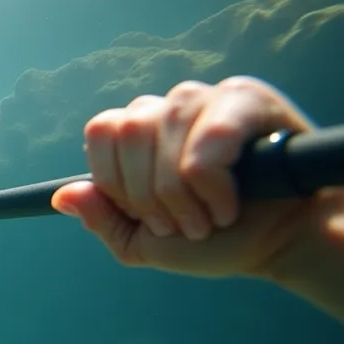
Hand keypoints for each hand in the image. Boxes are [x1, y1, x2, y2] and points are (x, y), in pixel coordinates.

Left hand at [51, 76, 322, 278]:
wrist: (281, 244)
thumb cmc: (215, 239)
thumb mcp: (146, 244)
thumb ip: (104, 220)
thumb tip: (62, 196)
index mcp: (138, 134)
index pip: (100, 134)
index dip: (117, 182)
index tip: (148, 217)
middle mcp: (167, 109)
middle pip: (126, 132)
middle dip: (150, 194)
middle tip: (184, 223)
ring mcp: (205, 98)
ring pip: (163, 131)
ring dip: (184, 193)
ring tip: (212, 217)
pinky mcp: (246, 99)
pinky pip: (208, 134)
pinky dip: (212, 179)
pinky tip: (232, 201)